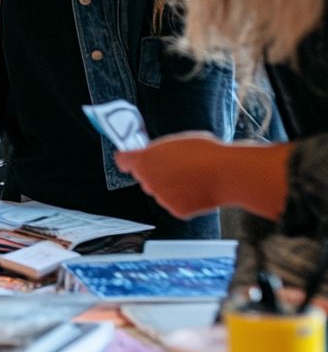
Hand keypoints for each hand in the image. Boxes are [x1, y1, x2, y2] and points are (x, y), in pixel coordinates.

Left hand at [114, 132, 228, 217]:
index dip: (128, 158)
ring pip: (160, 191)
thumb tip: (153, 155)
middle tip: (175, 166)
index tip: (131, 158)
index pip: (123, 160)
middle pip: (144, 176)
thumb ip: (158, 150)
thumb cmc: (206, 154)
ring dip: (170, 186)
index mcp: (144, 159)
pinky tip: (197, 189)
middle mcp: (148, 180)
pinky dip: (184, 199)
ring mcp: (161, 197)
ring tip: (192, 177)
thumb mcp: (176, 141)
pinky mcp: (176, 210)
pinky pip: (175, 204)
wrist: (228, 173)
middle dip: (154, 172)